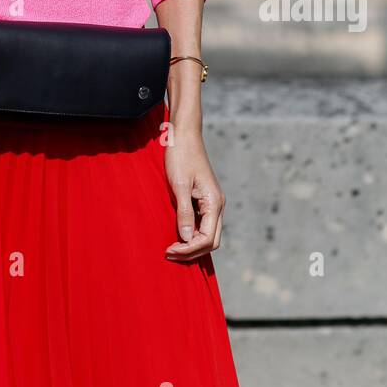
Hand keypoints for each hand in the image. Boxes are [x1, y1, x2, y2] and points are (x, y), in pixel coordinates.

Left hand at [163, 125, 225, 261]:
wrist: (183, 134)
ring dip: (191, 243)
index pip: (207, 238)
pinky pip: (202, 222)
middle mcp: (216, 204)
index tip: (170, 250)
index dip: (190, 249)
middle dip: (192, 251)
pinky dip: (191, 232)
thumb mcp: (179, 185)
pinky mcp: (204, 197)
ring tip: (172, 247)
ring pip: (207, 233)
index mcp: (214, 202)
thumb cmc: (180, 156)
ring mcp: (211, 201)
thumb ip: (185, 213)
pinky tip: (178, 233)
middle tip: (170, 252)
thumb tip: (188, 239)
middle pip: (211, 240)